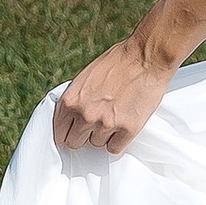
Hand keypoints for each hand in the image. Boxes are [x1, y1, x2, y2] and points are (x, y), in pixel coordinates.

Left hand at [53, 35, 177, 154]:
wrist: (146, 56)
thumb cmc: (118, 61)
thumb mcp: (85, 77)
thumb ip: (76, 99)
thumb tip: (71, 118)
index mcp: (70, 101)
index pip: (59, 132)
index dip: (67, 132)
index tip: (74, 132)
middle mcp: (85, 115)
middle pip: (75, 143)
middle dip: (83, 135)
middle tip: (95, 124)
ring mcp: (106, 123)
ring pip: (97, 144)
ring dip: (104, 134)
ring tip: (115, 116)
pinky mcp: (128, 129)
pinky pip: (115, 148)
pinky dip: (118, 140)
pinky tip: (123, 125)